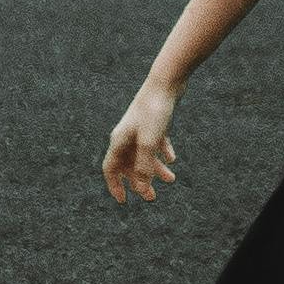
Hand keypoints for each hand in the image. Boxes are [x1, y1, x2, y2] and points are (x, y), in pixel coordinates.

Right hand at [102, 78, 182, 203]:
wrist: (166, 82)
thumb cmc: (154, 111)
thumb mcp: (149, 142)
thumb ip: (145, 166)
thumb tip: (142, 188)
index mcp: (119, 140)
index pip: (110, 169)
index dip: (115, 186)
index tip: (124, 201)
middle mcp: (127, 136)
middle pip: (128, 165)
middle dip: (139, 182)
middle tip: (152, 197)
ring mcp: (140, 129)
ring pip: (144, 156)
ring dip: (156, 170)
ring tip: (172, 179)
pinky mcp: (154, 123)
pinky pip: (155, 143)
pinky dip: (162, 153)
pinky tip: (172, 158)